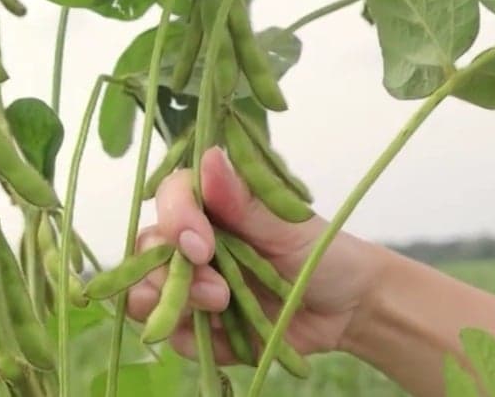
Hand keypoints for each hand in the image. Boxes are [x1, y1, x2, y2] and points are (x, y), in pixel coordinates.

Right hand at [124, 147, 391, 361]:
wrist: (349, 309)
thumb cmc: (323, 253)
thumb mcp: (288, 225)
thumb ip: (243, 200)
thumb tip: (209, 156)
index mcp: (211, 206)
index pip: (169, 200)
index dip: (175, 219)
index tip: (201, 244)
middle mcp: (192, 243)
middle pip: (147, 250)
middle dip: (170, 272)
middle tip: (217, 290)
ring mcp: (192, 285)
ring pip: (146, 293)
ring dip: (174, 303)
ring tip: (219, 307)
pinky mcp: (198, 325)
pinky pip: (173, 334)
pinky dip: (192, 337)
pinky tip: (225, 333)